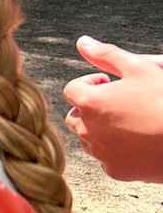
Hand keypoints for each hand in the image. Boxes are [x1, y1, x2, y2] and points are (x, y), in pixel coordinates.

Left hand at [63, 35, 162, 182]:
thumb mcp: (139, 69)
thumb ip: (106, 55)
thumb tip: (82, 42)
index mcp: (89, 102)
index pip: (72, 89)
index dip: (91, 83)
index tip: (109, 84)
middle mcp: (87, 129)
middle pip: (76, 115)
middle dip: (92, 107)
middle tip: (118, 102)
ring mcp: (100, 152)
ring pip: (88, 138)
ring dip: (100, 129)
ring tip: (129, 121)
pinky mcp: (114, 170)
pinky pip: (105, 158)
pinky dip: (114, 150)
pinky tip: (137, 141)